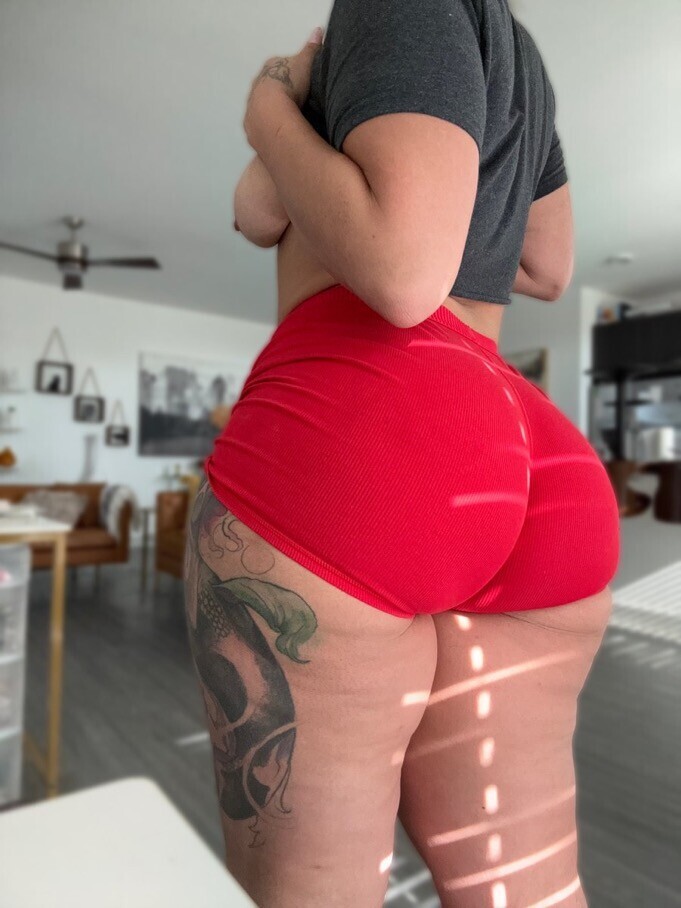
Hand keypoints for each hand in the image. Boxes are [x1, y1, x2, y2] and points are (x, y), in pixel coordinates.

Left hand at [244, 27, 323, 145]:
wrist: (272, 113)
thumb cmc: (289, 83)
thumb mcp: (305, 62)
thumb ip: (311, 49)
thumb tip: (318, 31)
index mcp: (269, 67)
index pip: (279, 66)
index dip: (290, 73)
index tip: (300, 81)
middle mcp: (256, 85)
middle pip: (268, 87)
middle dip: (278, 93)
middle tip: (294, 103)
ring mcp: (251, 107)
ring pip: (261, 108)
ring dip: (271, 112)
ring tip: (286, 121)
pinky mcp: (251, 127)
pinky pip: (260, 127)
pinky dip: (267, 129)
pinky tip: (278, 134)